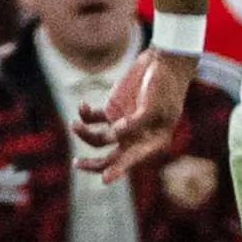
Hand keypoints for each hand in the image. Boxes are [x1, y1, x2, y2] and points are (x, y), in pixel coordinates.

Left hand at [74, 48, 198, 178]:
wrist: (163, 62)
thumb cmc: (165, 86)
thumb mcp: (154, 106)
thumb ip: (135, 123)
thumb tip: (115, 135)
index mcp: (152, 141)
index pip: (132, 160)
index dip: (119, 170)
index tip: (105, 179)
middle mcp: (136, 137)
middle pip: (111, 158)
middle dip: (93, 163)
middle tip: (77, 163)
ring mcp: (123, 125)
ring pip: (98, 140)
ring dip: (84, 133)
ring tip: (75, 124)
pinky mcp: (113, 111)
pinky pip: (93, 120)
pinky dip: (85, 115)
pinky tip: (83, 106)